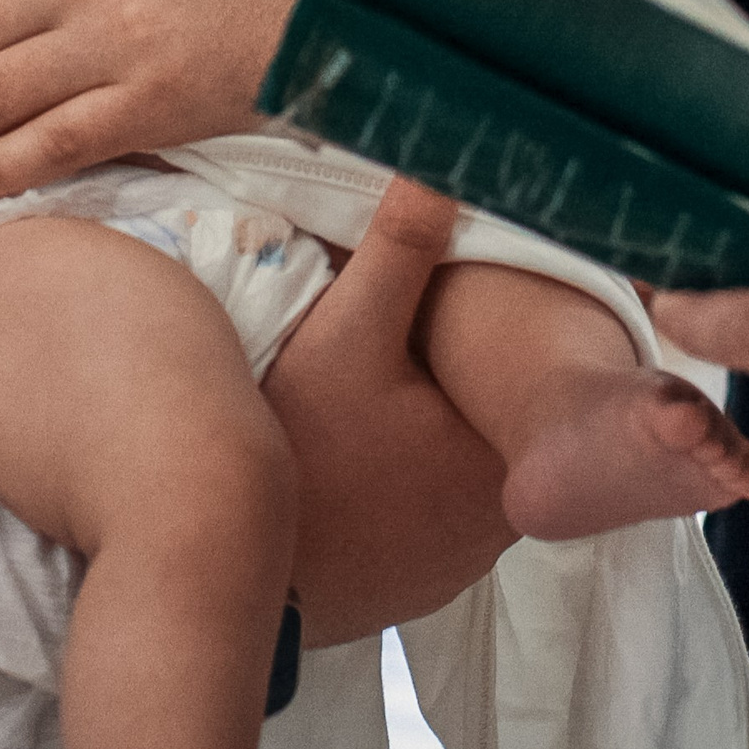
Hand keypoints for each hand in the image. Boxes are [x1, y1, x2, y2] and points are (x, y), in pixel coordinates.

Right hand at [261, 180, 514, 644]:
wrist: (217, 571)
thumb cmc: (293, 456)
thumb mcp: (343, 333)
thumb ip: (400, 248)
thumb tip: (442, 164)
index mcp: (502, 460)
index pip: (532, 380)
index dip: (501, 335)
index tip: (466, 306)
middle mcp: (498, 526)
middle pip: (497, 422)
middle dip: (465, 378)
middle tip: (418, 343)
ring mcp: (457, 565)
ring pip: (464, 466)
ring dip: (437, 429)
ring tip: (389, 393)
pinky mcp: (416, 584)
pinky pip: (431, 510)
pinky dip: (409, 477)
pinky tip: (369, 453)